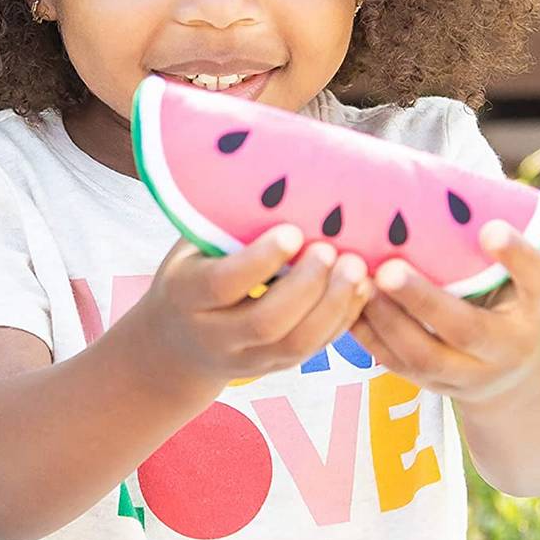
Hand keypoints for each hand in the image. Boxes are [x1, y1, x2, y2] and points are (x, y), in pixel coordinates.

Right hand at [140, 226, 374, 397]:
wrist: (178, 343)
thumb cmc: (193, 273)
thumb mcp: (191, 248)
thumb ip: (222, 225)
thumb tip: (271, 172)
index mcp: (186, 295)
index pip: (222, 285)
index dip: (260, 260)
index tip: (292, 231)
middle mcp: (215, 335)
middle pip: (266, 322)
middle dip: (305, 286)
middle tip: (330, 250)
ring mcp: (248, 358)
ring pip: (297, 345)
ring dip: (333, 306)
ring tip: (356, 268)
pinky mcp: (277, 366)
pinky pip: (316, 350)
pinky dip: (343, 320)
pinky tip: (361, 289)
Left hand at [349, 220, 539, 405]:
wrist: (517, 374)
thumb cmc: (510, 299)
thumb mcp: (520, 275)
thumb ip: (492, 244)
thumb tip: (438, 185)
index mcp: (536, 306)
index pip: (539, 280)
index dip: (516, 255)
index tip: (491, 228)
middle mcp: (508, 347)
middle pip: (467, 329)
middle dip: (424, 300)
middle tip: (389, 269)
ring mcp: (471, 375)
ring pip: (426, 357)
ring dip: (388, 321)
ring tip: (362, 285)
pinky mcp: (435, 387)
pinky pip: (398, 367)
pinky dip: (369, 337)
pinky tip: (346, 305)